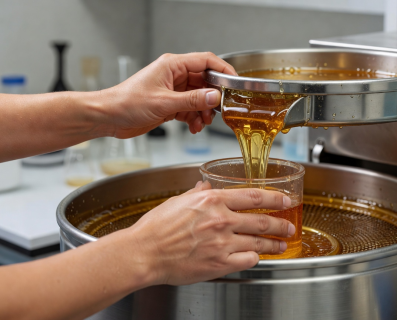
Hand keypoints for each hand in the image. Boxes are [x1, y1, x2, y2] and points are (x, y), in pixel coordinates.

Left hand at [102, 52, 236, 137]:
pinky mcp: (170, 104)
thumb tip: (215, 97)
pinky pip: (190, 109)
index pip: (206, 61)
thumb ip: (193, 100)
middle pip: (205, 82)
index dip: (223, 70)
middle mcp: (174, 76)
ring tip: (202, 122)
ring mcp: (172, 90)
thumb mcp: (164, 103)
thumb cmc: (126, 102)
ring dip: (203, 111)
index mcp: (172, 65)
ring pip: (199, 98)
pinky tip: (193, 126)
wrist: (109, 117)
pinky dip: (194, 118)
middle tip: (218, 110)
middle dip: (212, 98)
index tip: (234, 82)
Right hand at [125, 181, 294, 285]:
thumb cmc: (157, 227)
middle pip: (262, 222)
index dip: (275, 199)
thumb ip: (198, 195)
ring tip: (282, 244)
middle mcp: (221, 221)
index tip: (285, 200)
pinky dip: (255, 258)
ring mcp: (222, 244)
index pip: (254, 197)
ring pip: (259, 243)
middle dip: (281, 224)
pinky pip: (247, 260)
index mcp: (213, 202)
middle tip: (289, 225)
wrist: (145, 252)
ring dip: (274, 244)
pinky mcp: (219, 264)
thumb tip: (206, 188)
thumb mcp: (178, 201)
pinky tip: (257, 257)